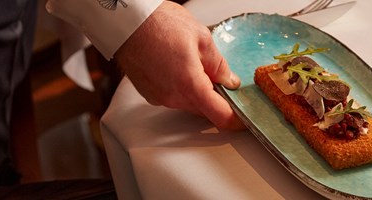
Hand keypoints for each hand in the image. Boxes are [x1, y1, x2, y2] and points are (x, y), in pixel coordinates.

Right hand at [114, 1, 244, 129]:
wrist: (126, 21)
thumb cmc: (158, 24)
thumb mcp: (202, 38)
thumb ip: (219, 65)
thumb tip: (230, 81)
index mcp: (190, 85)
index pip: (220, 116)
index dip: (237, 120)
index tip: (245, 119)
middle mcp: (173, 97)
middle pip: (205, 111)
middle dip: (218, 100)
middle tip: (224, 79)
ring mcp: (159, 97)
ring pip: (190, 104)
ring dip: (199, 92)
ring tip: (196, 64)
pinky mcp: (150, 94)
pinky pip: (174, 97)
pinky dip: (183, 88)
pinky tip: (180, 67)